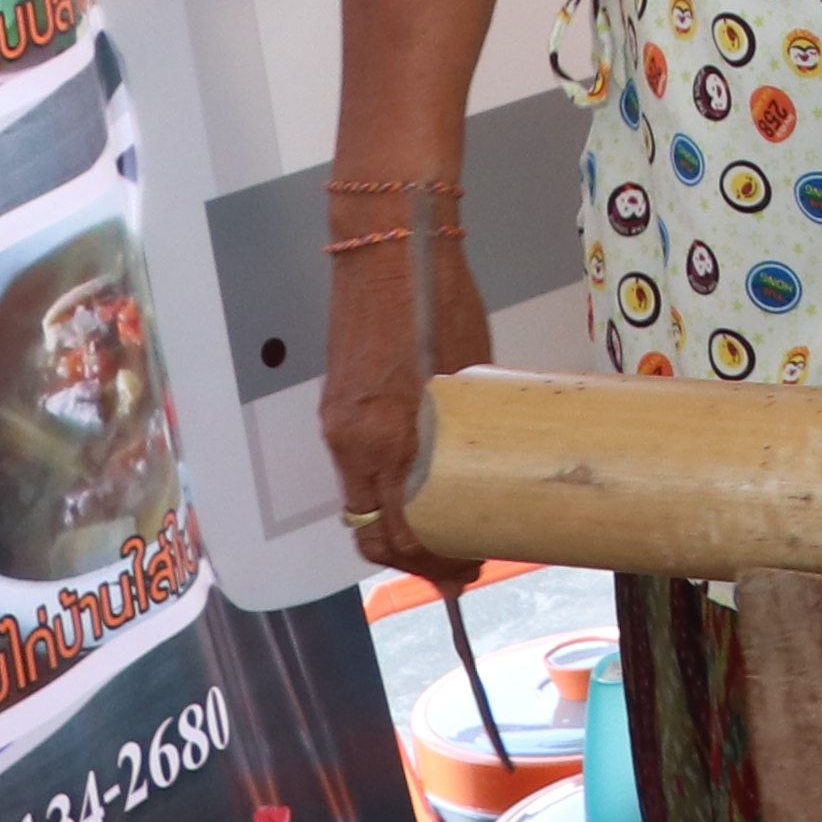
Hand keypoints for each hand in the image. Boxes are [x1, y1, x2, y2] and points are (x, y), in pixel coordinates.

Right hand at [322, 215, 496, 576]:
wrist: (385, 250)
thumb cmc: (437, 299)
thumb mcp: (469, 374)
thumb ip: (466, 428)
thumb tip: (486, 469)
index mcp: (389, 434)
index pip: (399, 531)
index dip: (433, 562)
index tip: (467, 571)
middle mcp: (354, 439)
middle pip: (371, 532)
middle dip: (413, 560)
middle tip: (458, 567)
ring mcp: (337, 425)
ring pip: (358, 506)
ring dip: (394, 531)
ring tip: (440, 537)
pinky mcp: (334, 410)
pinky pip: (351, 472)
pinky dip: (379, 496)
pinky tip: (411, 496)